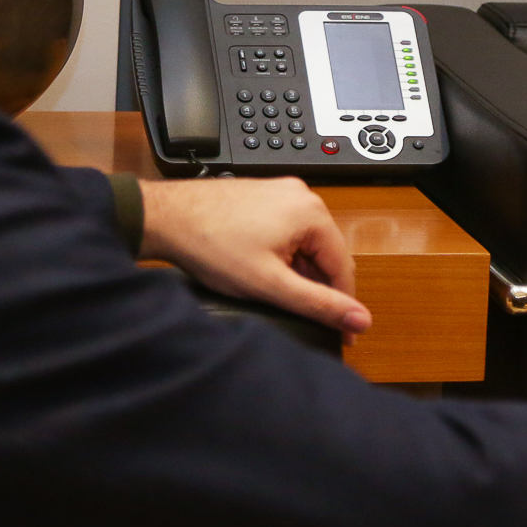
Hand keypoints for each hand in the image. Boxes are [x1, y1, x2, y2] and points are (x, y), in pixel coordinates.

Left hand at [140, 175, 372, 337]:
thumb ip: (318, 304)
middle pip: (327, 253)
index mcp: (313, 212)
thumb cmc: (211, 244)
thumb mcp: (270, 285)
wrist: (166, 217)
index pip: (344, 267)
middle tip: (310, 319)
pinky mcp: (265, 197)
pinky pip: (289, 232)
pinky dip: (285, 256)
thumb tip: (360, 320)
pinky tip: (266, 272)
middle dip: (320, 288)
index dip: (343, 305)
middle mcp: (303, 196)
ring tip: (280, 296)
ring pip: (307, 244)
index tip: (344, 333)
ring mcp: (283, 193)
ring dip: (300, 272)